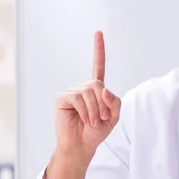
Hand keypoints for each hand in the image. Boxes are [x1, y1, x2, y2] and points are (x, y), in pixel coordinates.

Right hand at [54, 30, 121, 160]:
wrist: (81, 146)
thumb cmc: (96, 132)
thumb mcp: (114, 117)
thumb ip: (115, 102)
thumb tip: (103, 88)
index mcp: (96, 89)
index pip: (98, 65)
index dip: (98, 49)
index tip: (98, 32)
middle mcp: (83, 87)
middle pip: (98, 85)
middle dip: (103, 105)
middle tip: (102, 120)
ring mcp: (72, 92)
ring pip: (89, 93)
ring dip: (95, 111)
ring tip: (93, 123)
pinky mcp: (63, 98)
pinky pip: (78, 99)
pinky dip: (86, 111)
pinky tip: (85, 120)